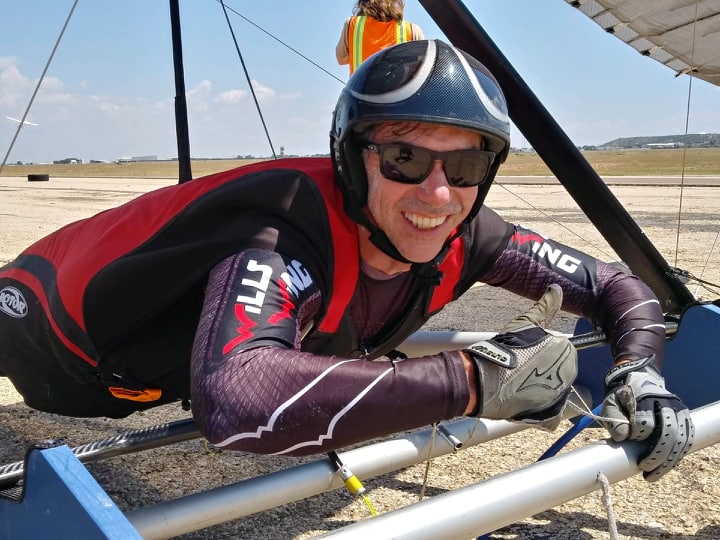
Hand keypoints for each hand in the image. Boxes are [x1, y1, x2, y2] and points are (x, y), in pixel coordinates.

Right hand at [464, 284, 576, 429]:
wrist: (483, 380)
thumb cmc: (502, 350)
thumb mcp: (524, 323)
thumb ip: (545, 307)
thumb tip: (556, 289)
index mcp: (565, 350)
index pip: (562, 352)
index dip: (543, 353)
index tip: (528, 355)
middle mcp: (567, 373)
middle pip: (560, 372)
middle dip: (544, 372)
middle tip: (522, 369)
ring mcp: (559, 396)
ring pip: (556, 392)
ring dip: (542, 390)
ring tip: (520, 385)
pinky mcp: (549, 415)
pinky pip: (553, 416)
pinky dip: (543, 414)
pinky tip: (526, 404)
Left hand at [601, 356, 693, 480]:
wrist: (638, 381)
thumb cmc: (622, 398)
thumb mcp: (610, 404)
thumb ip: (613, 420)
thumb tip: (621, 437)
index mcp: (644, 396)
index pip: (645, 421)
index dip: (637, 435)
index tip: (628, 441)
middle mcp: (665, 402)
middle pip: (668, 432)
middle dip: (657, 454)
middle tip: (644, 468)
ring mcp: (678, 409)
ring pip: (680, 438)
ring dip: (669, 460)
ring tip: (653, 475)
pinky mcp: (684, 417)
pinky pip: (686, 439)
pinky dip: (677, 455)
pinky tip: (666, 466)